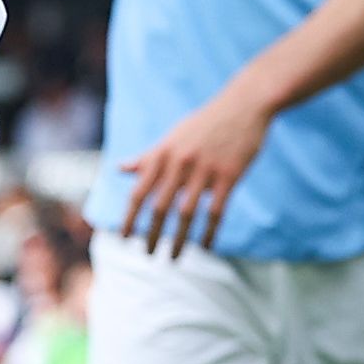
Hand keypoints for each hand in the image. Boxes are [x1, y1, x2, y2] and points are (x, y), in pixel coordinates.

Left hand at [117, 92, 270, 258]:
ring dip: (178, 239)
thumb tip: (121, 169)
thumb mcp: (172, 137)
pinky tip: (205, 246)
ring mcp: (205, 169)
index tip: (123, 237)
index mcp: (163, 153)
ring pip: (186, 213)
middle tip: (147, 255)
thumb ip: (148, 157)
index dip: (130, 216)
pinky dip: (209, 232)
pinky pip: (215, 211)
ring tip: (173, 257)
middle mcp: (179, 162)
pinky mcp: (229, 175)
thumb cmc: (205, 123)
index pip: (139, 191)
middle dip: (151, 234)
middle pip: (159, 206)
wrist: (243, 105)